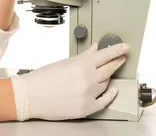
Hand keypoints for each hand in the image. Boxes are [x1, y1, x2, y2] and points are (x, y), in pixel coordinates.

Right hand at [10, 42, 128, 120]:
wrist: (31, 96)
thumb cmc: (44, 78)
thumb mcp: (65, 62)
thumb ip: (84, 56)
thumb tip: (96, 49)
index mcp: (81, 65)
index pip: (106, 55)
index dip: (117, 50)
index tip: (125, 47)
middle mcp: (87, 80)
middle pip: (109, 69)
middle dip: (116, 62)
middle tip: (121, 58)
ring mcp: (88, 95)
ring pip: (105, 84)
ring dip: (106, 77)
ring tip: (104, 73)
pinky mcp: (86, 108)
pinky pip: (104, 101)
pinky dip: (109, 95)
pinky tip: (112, 90)